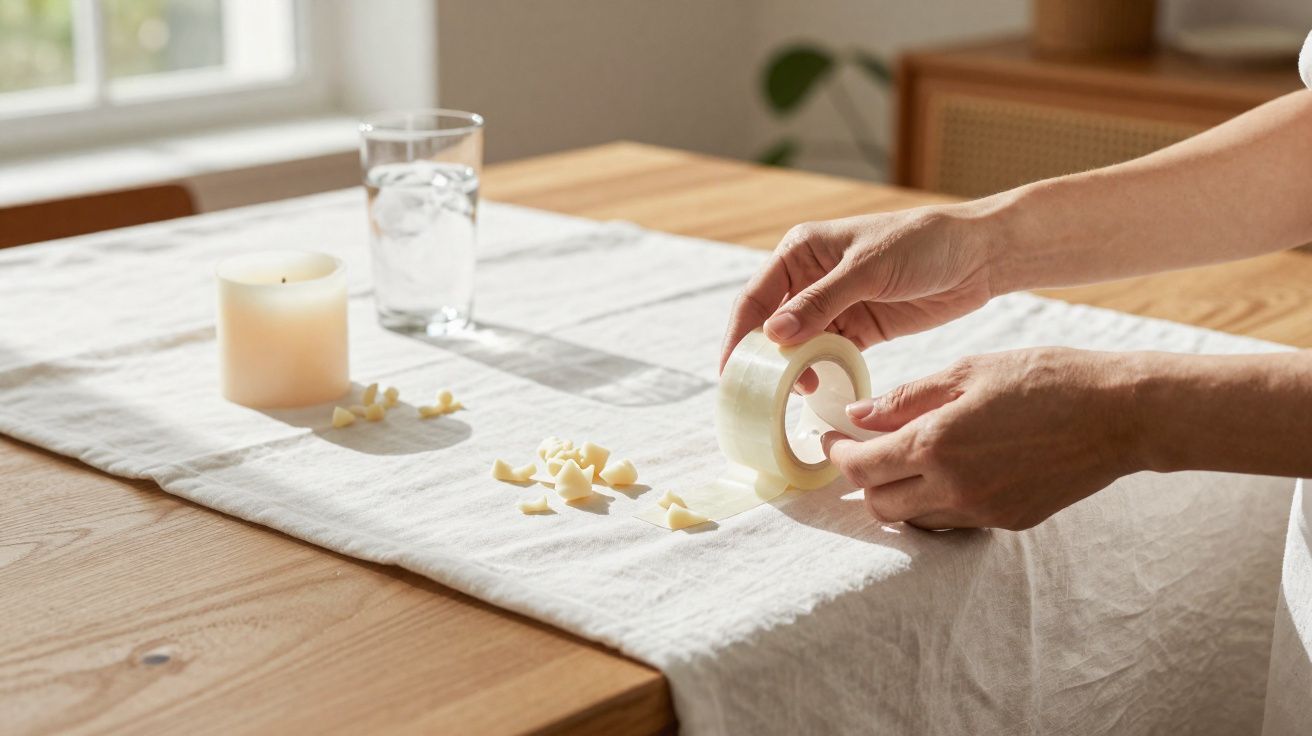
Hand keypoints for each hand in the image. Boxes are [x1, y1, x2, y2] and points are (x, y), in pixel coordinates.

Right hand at [720, 205, 996, 383]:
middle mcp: (809, 278)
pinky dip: (822, 372)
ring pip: (799, 345)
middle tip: (760, 392)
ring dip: (795, 369)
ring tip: (798, 392)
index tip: (730, 371)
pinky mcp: (858, 328)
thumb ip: (820, 302)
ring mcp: (834, 305)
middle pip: (771, 325)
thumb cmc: (922, 244)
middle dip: (764, 358)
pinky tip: (821, 389)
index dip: (738, 335)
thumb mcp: (868, 269)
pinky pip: (828, 355)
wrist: (978, 256)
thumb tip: (773, 335)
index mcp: (800, 251)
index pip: (755, 297)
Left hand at [822, 348, 1143, 530]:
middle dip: (863, 478)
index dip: (837, 454)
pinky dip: (935, 502)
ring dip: (897, 494)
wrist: (1121, 414)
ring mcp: (983, 511)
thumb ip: (906, 397)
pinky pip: (952, 522)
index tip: (832, 439)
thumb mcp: (969, 371)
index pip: (862, 466)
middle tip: (863, 449)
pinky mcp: (1009, 522)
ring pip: (913, 519)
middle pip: (879, 504)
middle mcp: (954, 488)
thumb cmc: (1046, 379)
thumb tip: (857, 415)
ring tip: (904, 459)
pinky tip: (947, 472)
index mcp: (936, 444)